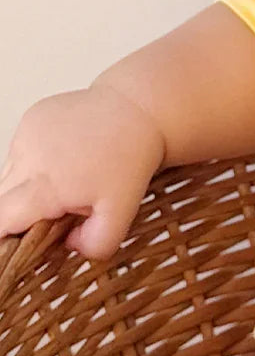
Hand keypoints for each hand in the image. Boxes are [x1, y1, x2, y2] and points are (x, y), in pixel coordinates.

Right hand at [0, 83, 165, 259]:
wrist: (139, 110)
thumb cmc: (131, 158)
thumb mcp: (123, 212)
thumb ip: (97, 243)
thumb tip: (70, 245)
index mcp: (46, 186)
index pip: (1, 219)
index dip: (6, 234)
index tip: (24, 238)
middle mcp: (28, 157)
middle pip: (3, 198)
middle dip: (22, 211)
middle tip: (58, 208)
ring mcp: (26, 134)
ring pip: (9, 174)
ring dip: (28, 184)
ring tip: (67, 178)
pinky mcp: (31, 118)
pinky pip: (20, 150)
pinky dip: (34, 161)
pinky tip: (65, 157)